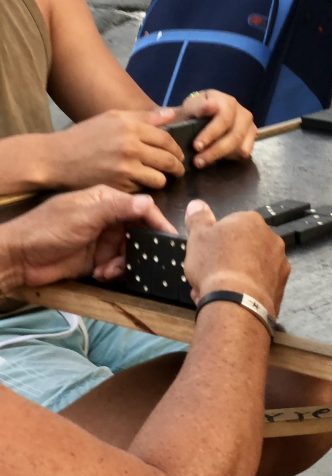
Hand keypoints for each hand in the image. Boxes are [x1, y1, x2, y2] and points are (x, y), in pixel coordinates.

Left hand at [0, 186, 175, 289]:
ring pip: (131, 251)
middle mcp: (108, 218)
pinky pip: (119, 265)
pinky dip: (115, 271)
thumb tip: (149, 202)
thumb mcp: (85, 215)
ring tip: (111, 270)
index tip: (169, 237)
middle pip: (140, 231)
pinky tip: (102, 274)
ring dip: (126, 262)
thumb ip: (118, 208)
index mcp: (106, 200)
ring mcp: (104, 239)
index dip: (157, 222)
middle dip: (143, 247)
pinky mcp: (98, 259)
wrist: (19, 258)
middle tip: (144, 260)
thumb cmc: (48, 230)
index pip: (141, 208)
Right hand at [47, 109, 184, 191]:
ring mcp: (126, 168)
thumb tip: (171, 114)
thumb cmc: (85, 137)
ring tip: (158, 178)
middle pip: (168, 160)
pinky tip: (138, 184)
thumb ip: (143, 117)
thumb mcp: (112, 118)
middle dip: (177, 167)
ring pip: (159, 179)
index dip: (176, 149)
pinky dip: (143, 188)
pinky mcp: (119, 186)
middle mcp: (131, 147)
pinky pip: (142, 189)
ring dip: (161, 180)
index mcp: (130, 127)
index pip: (167, 139)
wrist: (56, 159)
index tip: (178, 155)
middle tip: (178, 171)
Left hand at [176, 90, 256, 168]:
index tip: (196, 146)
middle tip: (198, 161)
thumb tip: (211, 106)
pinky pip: (244, 152)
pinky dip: (230, 157)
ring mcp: (249, 125)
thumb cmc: (195, 113)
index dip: (211, 133)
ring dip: (220, 155)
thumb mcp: (189, 108)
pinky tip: (217, 156)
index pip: (224, 118)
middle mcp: (242, 112)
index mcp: (227, 101)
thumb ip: (197, 106)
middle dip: (215, 150)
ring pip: (240, 145)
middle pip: (234, 135)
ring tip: (202, 162)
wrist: (200, 118)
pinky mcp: (252, 137)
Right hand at [183, 200, 289, 315]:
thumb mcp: (197, 236)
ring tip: (215, 291)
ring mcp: (279, 263)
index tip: (204, 255)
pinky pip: (258, 285)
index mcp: (252, 221)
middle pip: (242, 248)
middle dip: (224, 261)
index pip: (231, 226)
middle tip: (207, 275)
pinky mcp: (281, 286)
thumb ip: (198, 218)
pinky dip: (246, 291)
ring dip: (234, 277)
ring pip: (250, 268)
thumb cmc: (215, 264)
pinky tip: (230, 300)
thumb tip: (197, 204)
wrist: (237, 303)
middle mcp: (271, 238)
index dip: (214, 242)